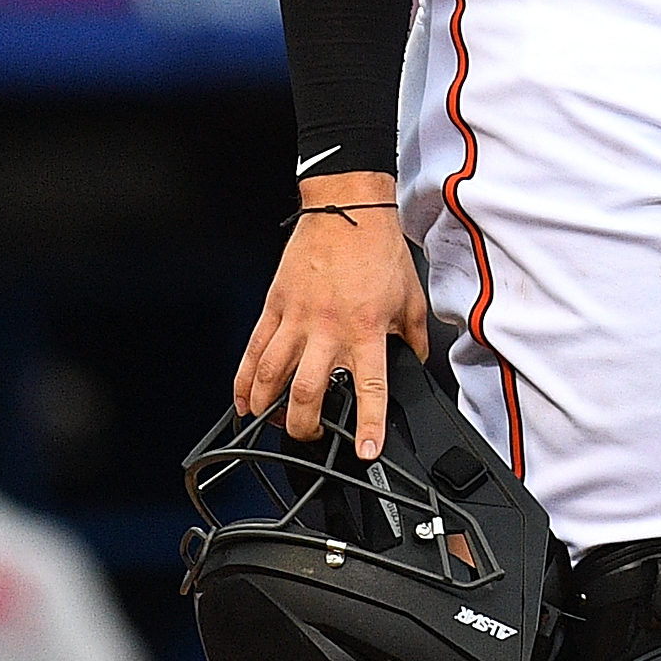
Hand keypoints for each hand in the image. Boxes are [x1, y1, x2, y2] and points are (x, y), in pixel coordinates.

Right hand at [234, 173, 427, 458]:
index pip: (368, 389)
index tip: (365, 452)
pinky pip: (255, 348)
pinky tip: (243, 398)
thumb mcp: (410, 297)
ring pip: (272, 374)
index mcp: (366, 329)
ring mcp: (297, 317)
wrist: (348, 207)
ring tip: (271, 425)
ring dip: (268, 407)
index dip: (367, 426)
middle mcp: (328, 328)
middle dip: (305, 426)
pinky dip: (245, 378)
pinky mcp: (276, 304)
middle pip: (307, 391)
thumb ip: (413, 337)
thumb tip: (417, 362)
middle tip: (311, 437)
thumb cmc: (379, 248)